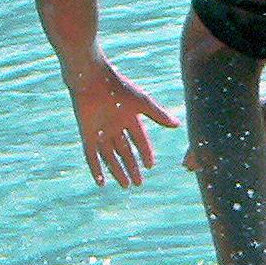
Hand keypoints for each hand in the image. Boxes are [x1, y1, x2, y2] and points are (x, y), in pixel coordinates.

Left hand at [65, 56, 179, 188]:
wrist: (92, 79)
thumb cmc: (119, 87)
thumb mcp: (142, 103)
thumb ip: (159, 115)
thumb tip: (178, 125)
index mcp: (128, 116)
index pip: (139, 139)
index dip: (145, 152)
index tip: (151, 166)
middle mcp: (114, 125)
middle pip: (125, 150)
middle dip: (132, 166)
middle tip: (139, 183)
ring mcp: (100, 130)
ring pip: (109, 156)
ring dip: (117, 170)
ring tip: (126, 185)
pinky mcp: (86, 133)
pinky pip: (91, 155)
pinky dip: (96, 168)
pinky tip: (101, 182)